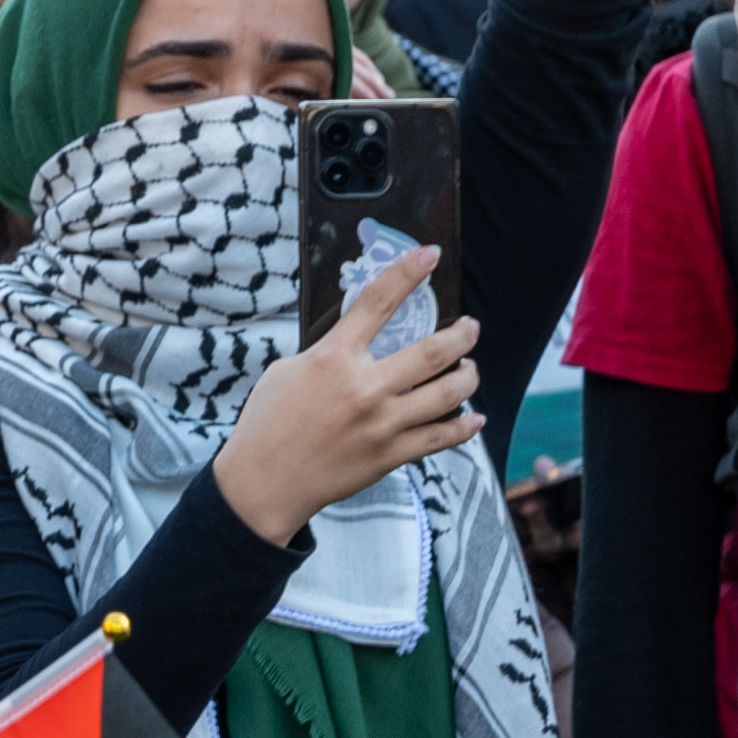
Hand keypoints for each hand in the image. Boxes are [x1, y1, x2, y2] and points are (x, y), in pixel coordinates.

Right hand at [211, 248, 480, 545]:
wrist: (263, 483)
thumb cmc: (266, 424)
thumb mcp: (286, 370)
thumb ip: (326, 352)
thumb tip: (357, 339)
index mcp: (334, 358)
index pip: (378, 303)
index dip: (408, 272)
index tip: (431, 255)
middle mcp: (364, 387)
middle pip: (432, 352)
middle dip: (461, 335)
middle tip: (470, 328)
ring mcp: (382, 424)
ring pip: (447, 394)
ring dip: (468, 376)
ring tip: (469, 369)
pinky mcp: (390, 455)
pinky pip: (440, 439)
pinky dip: (464, 427)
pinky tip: (474, 418)